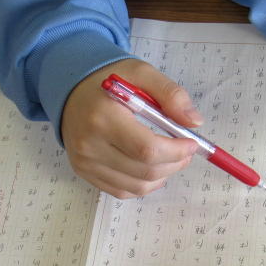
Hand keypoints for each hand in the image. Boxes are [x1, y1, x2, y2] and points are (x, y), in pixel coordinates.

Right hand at [61, 59, 203, 198]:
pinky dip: (143, 185)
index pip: (147, 149)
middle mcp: (90, 145)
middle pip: (144, 171)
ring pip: (137, 186)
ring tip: (170, 159)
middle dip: (174, 164)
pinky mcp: (84, 173)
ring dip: (162, 176)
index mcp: (104, 117)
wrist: (70, 92)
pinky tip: (150, 169)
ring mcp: (85, 163)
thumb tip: (194, 122)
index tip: (191, 143)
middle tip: (185, 152)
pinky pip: (122, 191)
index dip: (176, 151)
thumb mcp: (141, 73)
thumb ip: (170, 94)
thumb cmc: (109, 82)